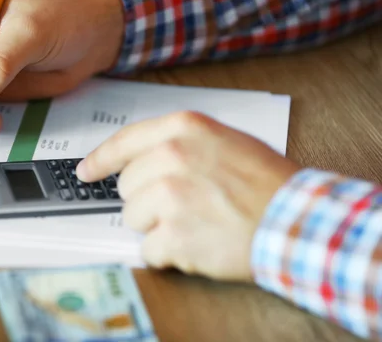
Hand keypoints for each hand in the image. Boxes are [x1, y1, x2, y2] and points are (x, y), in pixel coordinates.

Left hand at [76, 111, 300, 281]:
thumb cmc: (266, 182)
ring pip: (133, 218)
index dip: (100, 160)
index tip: (85, 172)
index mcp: (183, 129)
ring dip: (158, 226)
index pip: (122, 142)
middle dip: (148, 198)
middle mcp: (171, 158)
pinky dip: (169, 252)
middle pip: (127, 186)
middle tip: (185, 202)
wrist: (296, 220)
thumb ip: (178, 143)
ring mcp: (170, 197)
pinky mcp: (174, 235)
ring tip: (195, 221)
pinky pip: (149, 249)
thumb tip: (138, 160)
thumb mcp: (222, 140)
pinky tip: (196, 242)